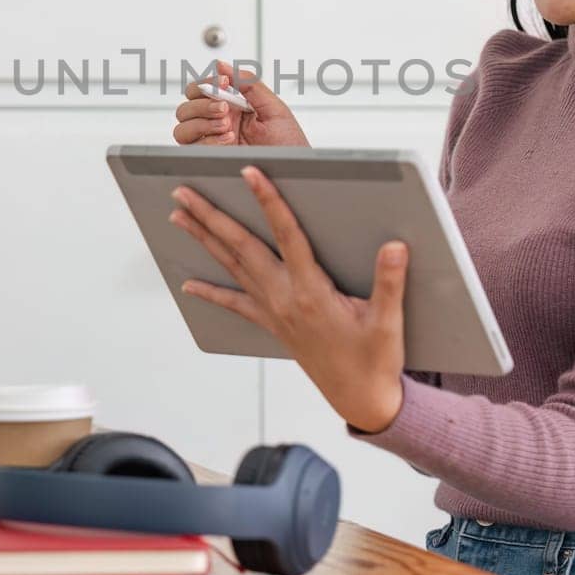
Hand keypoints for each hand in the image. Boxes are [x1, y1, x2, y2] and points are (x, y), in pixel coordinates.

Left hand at [167, 164, 406, 433]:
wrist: (361, 400)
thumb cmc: (375, 360)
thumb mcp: (388, 322)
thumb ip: (390, 282)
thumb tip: (395, 246)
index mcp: (312, 292)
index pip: (286, 235)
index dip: (268, 202)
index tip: (249, 173)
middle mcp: (285, 299)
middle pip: (241, 247)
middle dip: (210, 216)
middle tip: (183, 191)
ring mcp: (274, 312)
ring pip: (232, 267)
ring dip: (204, 239)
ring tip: (179, 215)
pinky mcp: (273, 324)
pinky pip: (236, 304)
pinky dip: (211, 293)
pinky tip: (189, 285)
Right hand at [172, 59, 309, 147]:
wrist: (296, 173)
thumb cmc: (289, 144)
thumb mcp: (273, 108)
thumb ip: (249, 83)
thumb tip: (221, 66)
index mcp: (232, 106)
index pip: (201, 89)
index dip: (207, 83)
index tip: (224, 84)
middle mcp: (218, 123)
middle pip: (186, 107)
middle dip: (202, 104)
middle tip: (225, 109)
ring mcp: (213, 142)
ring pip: (182, 128)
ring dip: (202, 123)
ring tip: (228, 127)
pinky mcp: (211, 160)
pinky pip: (192, 148)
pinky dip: (208, 141)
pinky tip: (229, 140)